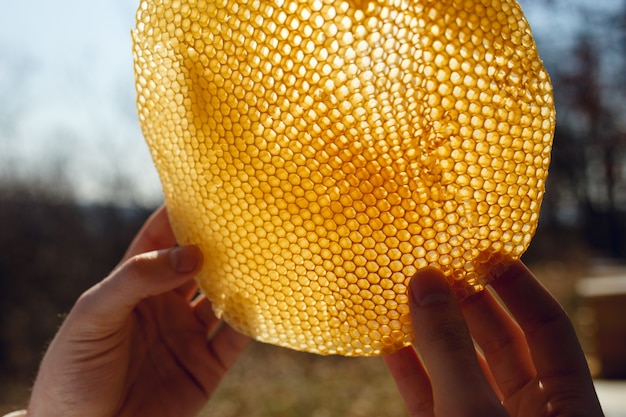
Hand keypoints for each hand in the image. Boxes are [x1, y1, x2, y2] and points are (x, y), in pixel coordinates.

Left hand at [27, 206, 249, 416]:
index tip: (210, 188)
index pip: (163, 237)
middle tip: (250, 215)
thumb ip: (137, 279)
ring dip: (244, 277)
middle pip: (200, 263)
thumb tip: (190, 253)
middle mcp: (166, 304)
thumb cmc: (72, 371)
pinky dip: (252, 319)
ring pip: (224, 296)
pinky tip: (265, 299)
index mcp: (135, 284)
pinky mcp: (206, 366)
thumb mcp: (94, 315)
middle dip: (222, 240)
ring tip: (266, 252)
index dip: (183, 211)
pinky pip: (236, 338)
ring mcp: (188, 334)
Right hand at [384, 261, 603, 416]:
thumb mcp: (474, 410)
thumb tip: (425, 279)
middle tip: (436, 266)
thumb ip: (450, 348)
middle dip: (467, 302)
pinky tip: (388, 344)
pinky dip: (410, 372)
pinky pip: (430, 398)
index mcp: (567, 404)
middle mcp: (531, 413)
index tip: (484, 250)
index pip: (547, 326)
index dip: (518, 284)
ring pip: (461, 369)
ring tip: (406, 296)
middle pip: (501, 341)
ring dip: (432, 334)